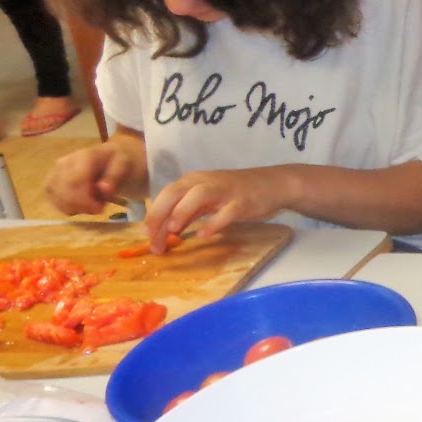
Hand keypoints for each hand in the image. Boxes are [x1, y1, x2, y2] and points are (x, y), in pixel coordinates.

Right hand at [44, 145, 135, 214]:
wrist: (106, 158)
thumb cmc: (115, 162)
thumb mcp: (123, 166)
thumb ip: (114, 177)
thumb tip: (104, 189)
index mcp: (83, 157)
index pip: (75, 181)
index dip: (85, 200)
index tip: (99, 209)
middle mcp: (63, 163)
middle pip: (64, 193)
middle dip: (82, 206)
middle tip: (99, 208)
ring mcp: (54, 174)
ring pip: (59, 200)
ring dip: (77, 208)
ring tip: (92, 201)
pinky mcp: (50, 184)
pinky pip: (55, 203)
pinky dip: (70, 208)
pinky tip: (82, 203)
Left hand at [143, 167, 289, 251]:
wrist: (274, 184)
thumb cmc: (238, 193)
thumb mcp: (208, 200)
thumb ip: (188, 211)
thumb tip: (166, 230)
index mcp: (194, 180)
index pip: (166, 195)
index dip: (153, 216)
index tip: (147, 238)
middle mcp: (206, 181)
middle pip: (175, 193)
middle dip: (160, 216)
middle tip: (154, 241)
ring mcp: (225, 190)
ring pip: (197, 195)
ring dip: (182, 213)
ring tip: (173, 233)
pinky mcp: (243, 201)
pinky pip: (226, 211)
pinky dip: (213, 223)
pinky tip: (204, 236)